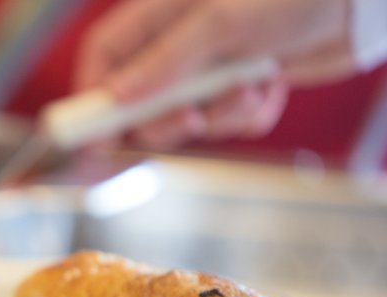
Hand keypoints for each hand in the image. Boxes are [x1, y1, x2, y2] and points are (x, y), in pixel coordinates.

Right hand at [74, 0, 358, 148]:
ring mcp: (209, 69)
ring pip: (188, 118)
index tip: (93, 133)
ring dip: (220, 115)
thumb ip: (163, 61)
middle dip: (167, 119)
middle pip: (140, 102)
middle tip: (190, 118)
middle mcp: (178, 46)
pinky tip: (269, 86)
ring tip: (249, 87)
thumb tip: (118, 93)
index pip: (103, 58)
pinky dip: (249, 115)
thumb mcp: (218, 22)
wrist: (354, 4)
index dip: (93, 96)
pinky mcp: (239, 88)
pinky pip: (227, 122)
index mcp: (159, 17)